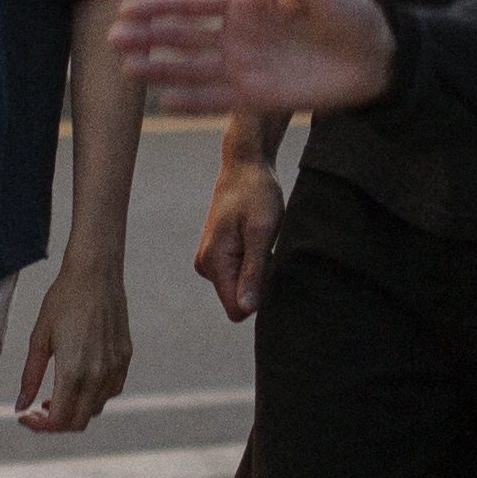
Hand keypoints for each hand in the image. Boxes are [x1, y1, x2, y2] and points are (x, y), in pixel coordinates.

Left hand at [16, 252, 131, 433]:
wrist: (95, 274)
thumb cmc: (63, 301)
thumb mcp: (39, 339)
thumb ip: (30, 377)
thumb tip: (20, 406)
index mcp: (73, 372)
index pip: (59, 420)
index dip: (40, 426)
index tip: (25, 416)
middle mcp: (98, 375)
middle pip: (78, 422)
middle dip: (55, 423)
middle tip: (38, 408)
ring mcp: (115, 368)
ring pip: (95, 408)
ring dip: (75, 410)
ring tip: (56, 394)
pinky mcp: (125, 358)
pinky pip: (111, 391)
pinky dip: (94, 396)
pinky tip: (80, 380)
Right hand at [118, 0, 395, 120]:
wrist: (379, 54)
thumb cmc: (350, 11)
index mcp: (248, 5)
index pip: (193, 5)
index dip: (160, 8)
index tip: (126, 8)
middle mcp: (239, 38)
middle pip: (183, 38)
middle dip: (149, 38)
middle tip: (112, 39)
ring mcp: (246, 69)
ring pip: (192, 71)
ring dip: (160, 70)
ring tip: (128, 69)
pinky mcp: (260, 99)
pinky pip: (218, 102)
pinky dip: (191, 102)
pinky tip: (165, 102)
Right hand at [195, 144, 286, 323]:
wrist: (245, 167)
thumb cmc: (256, 194)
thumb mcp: (261, 232)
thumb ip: (253, 272)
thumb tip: (246, 310)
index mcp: (213, 262)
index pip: (236, 309)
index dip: (259, 297)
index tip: (270, 270)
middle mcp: (206, 266)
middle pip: (239, 299)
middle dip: (259, 282)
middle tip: (268, 250)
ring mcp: (211, 261)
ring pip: (241, 287)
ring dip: (259, 271)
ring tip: (263, 242)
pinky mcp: (219, 256)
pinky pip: (240, 275)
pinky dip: (255, 263)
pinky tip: (258, 241)